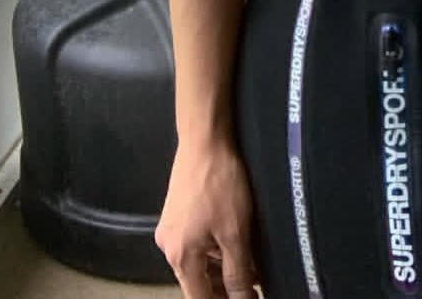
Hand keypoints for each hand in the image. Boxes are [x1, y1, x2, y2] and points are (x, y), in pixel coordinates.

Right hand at [155, 138, 260, 298]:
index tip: (244, 298)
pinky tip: (234, 241)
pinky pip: (195, 242)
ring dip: (221, 268)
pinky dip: (213, 248)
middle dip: (224, 288)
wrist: (204, 139)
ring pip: (197, 262)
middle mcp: (169, 246)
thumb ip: (238, 272)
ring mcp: (171, 228)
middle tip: (252, 284)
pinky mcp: (177, 213)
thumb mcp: (235, 232)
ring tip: (249, 264)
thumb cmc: (219, 181)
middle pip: (197, 282)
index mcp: (180, 256)